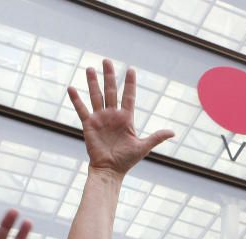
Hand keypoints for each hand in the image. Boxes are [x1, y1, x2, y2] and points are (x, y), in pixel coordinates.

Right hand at [67, 59, 173, 176]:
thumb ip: (156, 137)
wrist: (110, 170)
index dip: (129, 83)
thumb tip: (173, 132)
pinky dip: (76, 100)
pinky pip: (82, 109)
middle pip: (110, 91)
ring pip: (96, 96)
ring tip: (89, 68)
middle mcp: (113, 115)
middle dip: (109, 76)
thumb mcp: (143, 147)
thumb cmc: (127, 160)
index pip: (128, 96)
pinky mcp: (89, 125)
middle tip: (106, 60)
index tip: (131, 69)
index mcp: (126, 118)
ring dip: (92, 82)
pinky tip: (71, 88)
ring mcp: (100, 118)